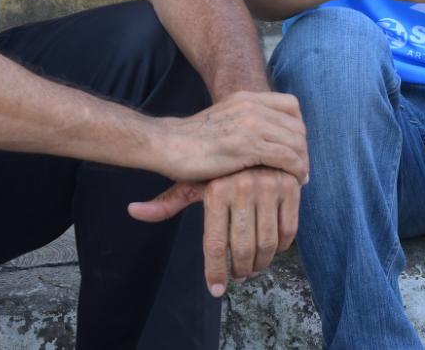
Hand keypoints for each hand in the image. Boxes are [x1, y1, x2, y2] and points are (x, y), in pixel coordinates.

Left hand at [128, 167, 300, 297]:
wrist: (250, 134)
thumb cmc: (216, 166)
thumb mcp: (192, 181)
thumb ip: (168, 201)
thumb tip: (134, 210)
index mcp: (216, 190)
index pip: (215, 244)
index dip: (215, 272)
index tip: (216, 290)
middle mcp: (243, 188)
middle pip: (243, 250)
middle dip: (240, 271)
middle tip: (238, 276)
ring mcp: (269, 186)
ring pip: (267, 244)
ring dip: (261, 264)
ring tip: (253, 268)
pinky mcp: (291, 187)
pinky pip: (288, 230)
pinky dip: (282, 246)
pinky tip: (273, 249)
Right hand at [155, 90, 307, 183]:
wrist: (167, 144)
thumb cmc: (192, 141)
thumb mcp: (224, 119)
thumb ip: (245, 121)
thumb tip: (267, 136)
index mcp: (246, 98)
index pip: (291, 105)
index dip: (298, 128)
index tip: (295, 148)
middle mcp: (252, 106)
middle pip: (297, 125)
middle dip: (303, 149)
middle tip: (300, 169)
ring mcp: (250, 124)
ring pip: (296, 142)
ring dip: (302, 162)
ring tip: (299, 178)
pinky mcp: (247, 146)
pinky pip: (286, 157)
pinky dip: (296, 170)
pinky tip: (293, 182)